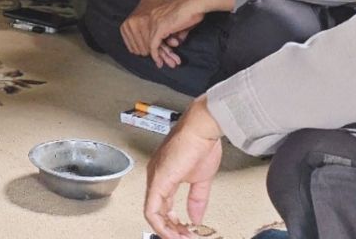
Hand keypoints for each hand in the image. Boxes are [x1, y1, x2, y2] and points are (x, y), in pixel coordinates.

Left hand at [144, 0, 207, 68]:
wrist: (196, 2)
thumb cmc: (193, 9)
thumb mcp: (182, 22)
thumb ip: (177, 31)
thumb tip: (177, 41)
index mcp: (155, 12)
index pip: (149, 31)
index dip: (154, 44)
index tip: (160, 53)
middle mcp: (151, 16)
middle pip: (148, 38)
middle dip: (156, 52)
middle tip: (162, 61)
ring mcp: (154, 22)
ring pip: (150, 43)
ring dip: (158, 55)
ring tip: (163, 63)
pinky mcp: (160, 28)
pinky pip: (154, 45)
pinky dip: (156, 55)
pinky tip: (159, 61)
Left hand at [144, 97, 224, 238]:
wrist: (202, 128)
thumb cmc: (201, 143)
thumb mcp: (201, 178)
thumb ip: (197, 200)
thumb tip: (196, 218)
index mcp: (164, 175)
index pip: (163, 205)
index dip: (173, 222)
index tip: (186, 231)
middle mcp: (155, 176)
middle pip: (157, 211)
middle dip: (171, 229)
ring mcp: (155, 178)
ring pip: (152, 214)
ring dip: (167, 230)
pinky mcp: (158, 181)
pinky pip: (152, 210)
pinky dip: (161, 226)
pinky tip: (172, 233)